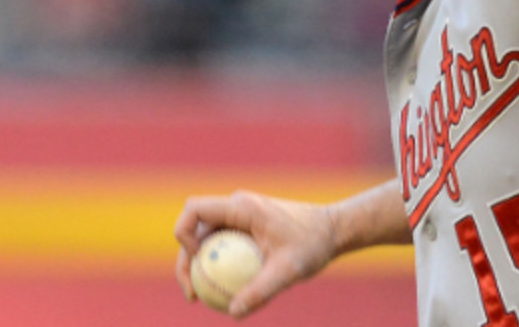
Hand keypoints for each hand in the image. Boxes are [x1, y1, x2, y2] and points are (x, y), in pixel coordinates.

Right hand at [174, 191, 339, 317]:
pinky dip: (217, 267)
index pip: (195, 209)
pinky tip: (223, 295)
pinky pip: (223, 247)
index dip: (183, 234)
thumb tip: (233, 312)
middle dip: (185, 261)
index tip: (197, 261)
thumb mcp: (290, 269)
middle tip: (191, 296)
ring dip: (199, 267)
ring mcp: (241, 217)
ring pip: (207, 240)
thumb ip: (262, 289)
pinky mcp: (247, 228)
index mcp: (242, 207)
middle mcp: (237, 207)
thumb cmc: (314, 243)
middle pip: (195, 229)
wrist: (335, 230)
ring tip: (202, 299)